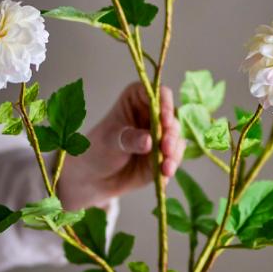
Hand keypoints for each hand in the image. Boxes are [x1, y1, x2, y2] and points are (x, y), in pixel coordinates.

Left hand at [58, 83, 184, 209]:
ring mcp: (161, 135)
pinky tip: (165, 174)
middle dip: (171, 134)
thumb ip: (129, 139)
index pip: (158, 94)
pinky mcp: (165, 154)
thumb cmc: (98, 149)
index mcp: (138, 99)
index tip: (165, 120)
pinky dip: (172, 165)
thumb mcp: (110, 140)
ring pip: (177, 138)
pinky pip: (175, 157)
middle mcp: (153, 114)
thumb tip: (149, 140)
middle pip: (172, 118)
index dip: (165, 104)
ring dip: (175, 152)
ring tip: (166, 167)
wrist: (95, 177)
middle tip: (166, 147)